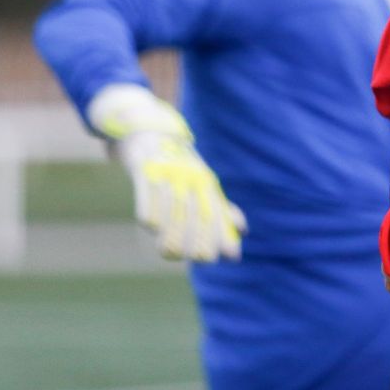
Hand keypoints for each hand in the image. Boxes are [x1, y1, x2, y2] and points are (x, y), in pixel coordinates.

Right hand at [88, 84, 246, 261]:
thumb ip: (222, 208)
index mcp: (205, 182)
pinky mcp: (145, 170)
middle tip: (193, 257)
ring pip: (171, 212)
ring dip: (170, 235)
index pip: (215, 213)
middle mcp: (190, 178)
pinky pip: (148, 198)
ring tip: (169, 251)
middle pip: (196, 215)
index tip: (218, 257)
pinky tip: (151, 226)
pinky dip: (149, 215)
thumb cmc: (180, 166)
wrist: (149, 132)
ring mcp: (168, 174)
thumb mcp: (203, 183)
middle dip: (196, 241)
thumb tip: (244, 232)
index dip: (219, 236)